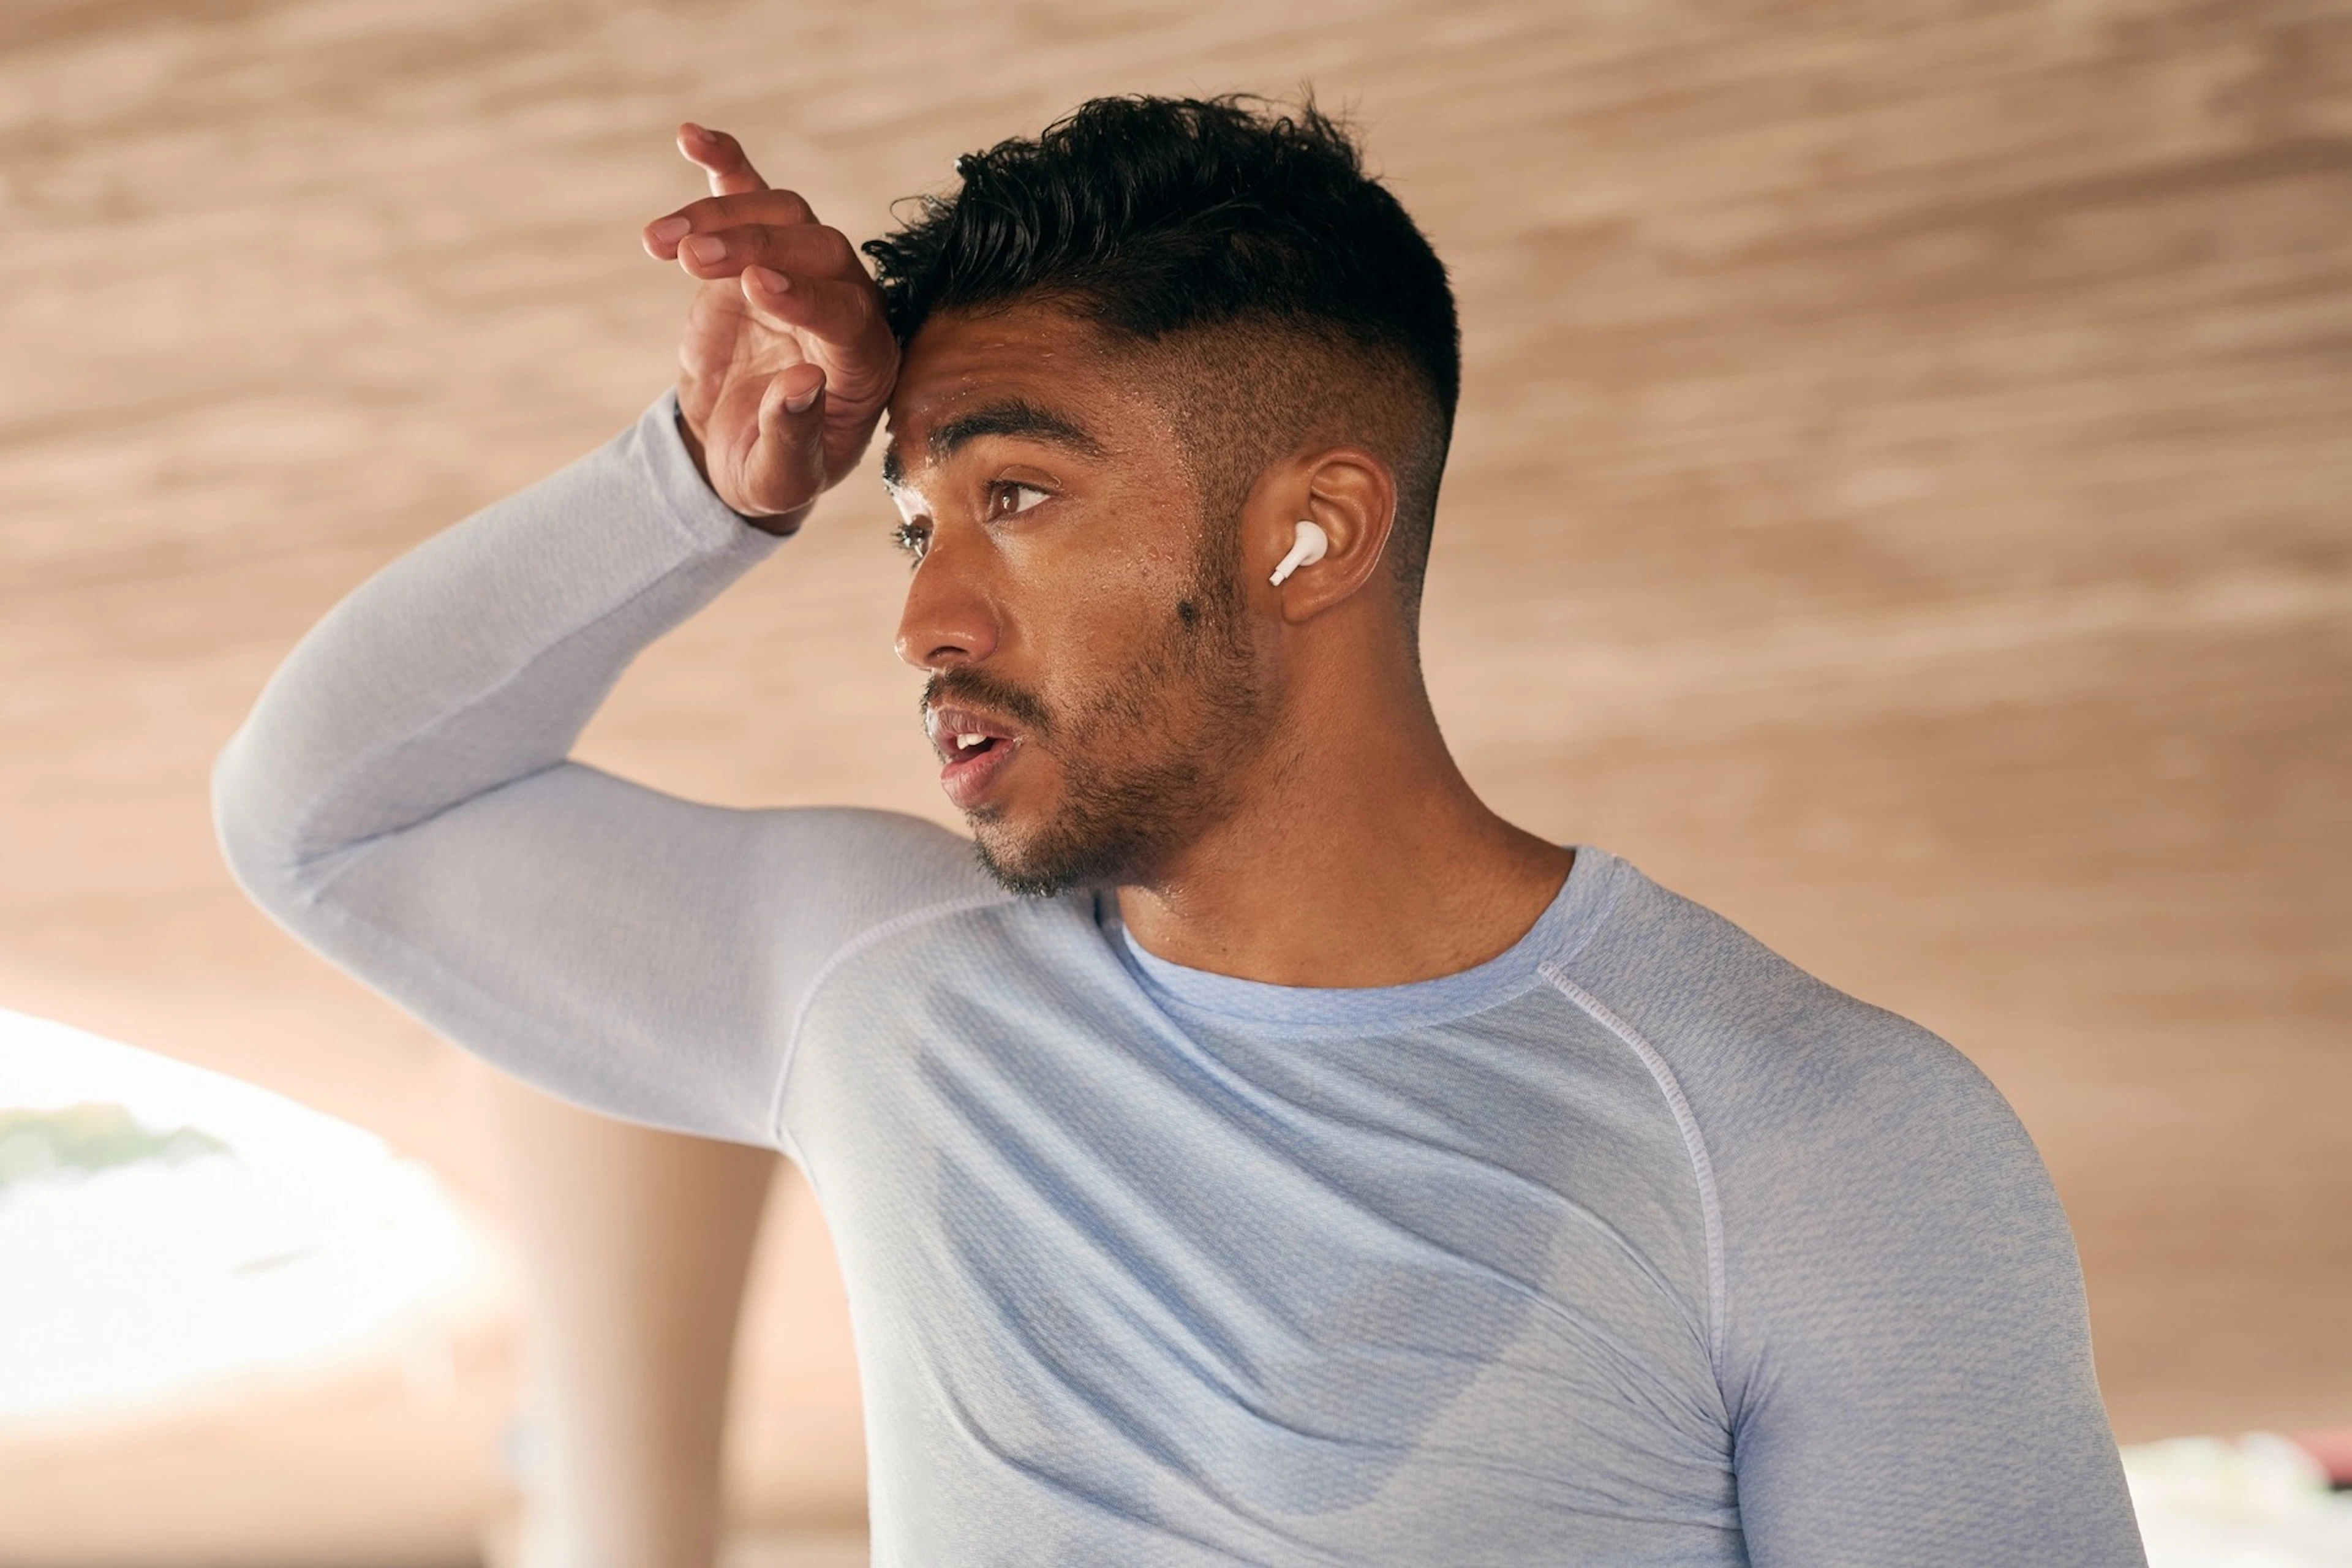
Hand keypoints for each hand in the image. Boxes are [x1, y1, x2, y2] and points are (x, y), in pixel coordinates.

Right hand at [641, 124, 898, 527]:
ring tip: (661, 241)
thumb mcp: (782, 476)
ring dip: (721, 218)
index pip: (847, 315)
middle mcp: (847, 303)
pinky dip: (725, 163)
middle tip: (693, 260)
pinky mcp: (755, 252)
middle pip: (818, 249)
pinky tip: (690, 136)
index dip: (806, 298)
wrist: (741, 449)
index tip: (755, 286)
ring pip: (781, 216)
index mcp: (866, 362)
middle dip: (755, 247)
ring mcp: (802, 270)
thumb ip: (793, 436)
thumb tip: (802, 386)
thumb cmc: (774, 469)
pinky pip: (750, 193)